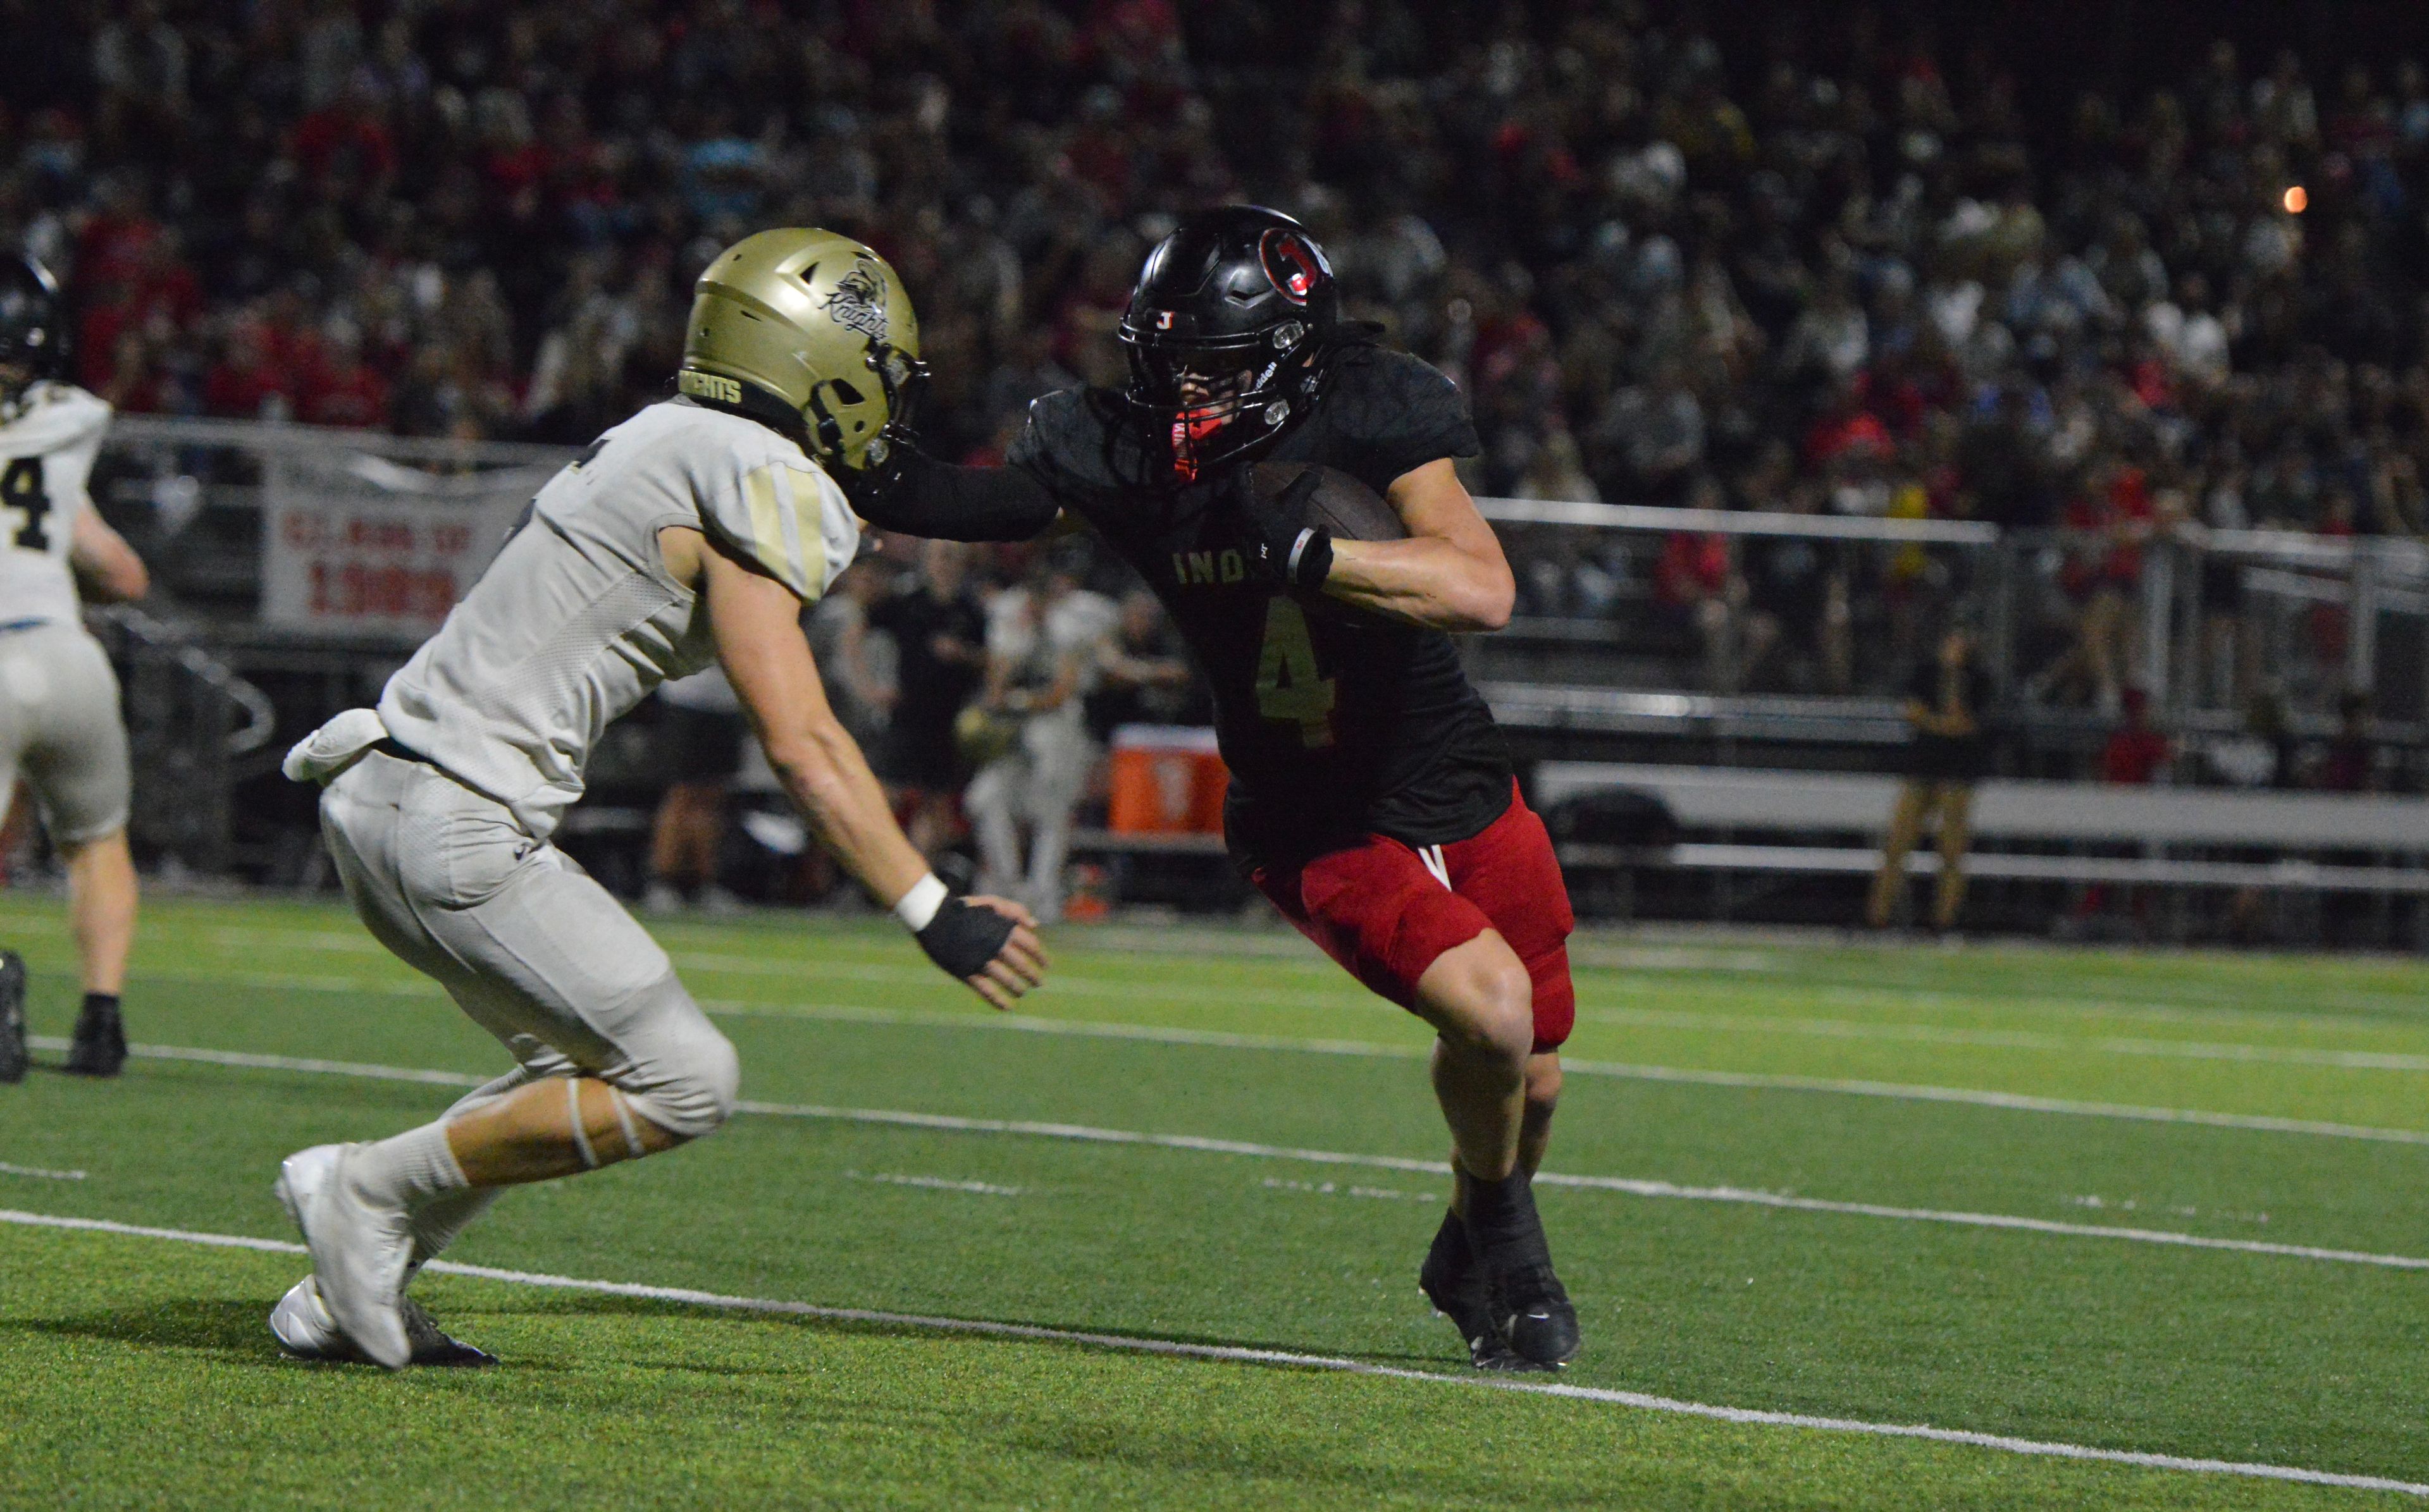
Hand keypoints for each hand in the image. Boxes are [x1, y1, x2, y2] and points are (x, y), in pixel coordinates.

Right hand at [952, 895, 1048, 1008]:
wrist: (933, 916)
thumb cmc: (965, 909)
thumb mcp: (991, 903)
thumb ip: (1015, 911)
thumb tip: (1036, 925)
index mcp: (1003, 928)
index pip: (1031, 946)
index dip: (1041, 957)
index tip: (1046, 965)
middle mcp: (995, 945)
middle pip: (1022, 965)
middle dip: (1033, 976)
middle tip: (1039, 983)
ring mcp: (981, 960)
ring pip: (1006, 980)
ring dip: (1018, 988)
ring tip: (1022, 992)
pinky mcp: (966, 972)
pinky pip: (986, 990)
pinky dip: (998, 1000)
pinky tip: (1007, 1007)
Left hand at [1231, 467, 1333, 588]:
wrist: (1287, 561)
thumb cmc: (1287, 527)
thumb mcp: (1296, 502)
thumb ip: (1304, 482)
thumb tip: (1317, 470)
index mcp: (1246, 504)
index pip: (1237, 479)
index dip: (1242, 468)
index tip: (1249, 465)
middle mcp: (1237, 518)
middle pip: (1232, 498)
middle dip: (1241, 490)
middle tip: (1250, 485)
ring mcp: (1239, 536)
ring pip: (1235, 516)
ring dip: (1244, 509)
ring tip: (1255, 506)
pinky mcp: (1243, 550)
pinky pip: (1241, 532)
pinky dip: (1248, 526)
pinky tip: (1260, 527)